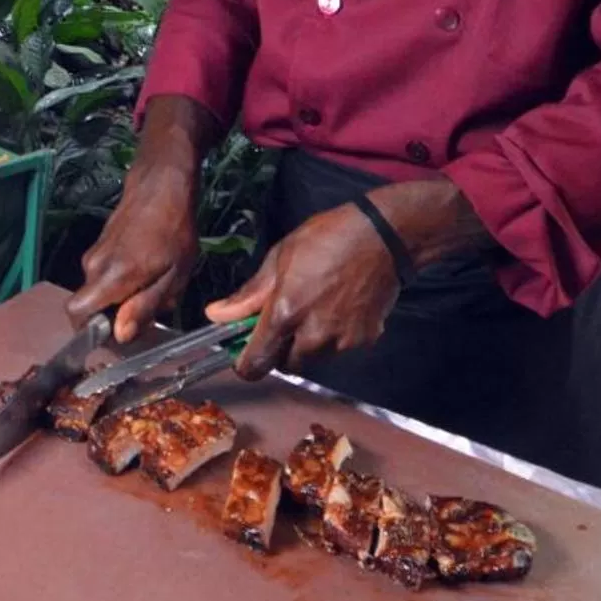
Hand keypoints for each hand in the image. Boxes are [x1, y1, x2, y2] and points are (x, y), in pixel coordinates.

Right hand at [68, 157, 199, 342]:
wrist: (161, 187)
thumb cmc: (173, 231)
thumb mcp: (172, 276)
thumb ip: (144, 307)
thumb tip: (120, 335)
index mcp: (110, 277)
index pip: (76, 313)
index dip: (91, 330)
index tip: (117, 332)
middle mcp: (93, 266)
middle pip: (91, 306)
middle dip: (116, 315)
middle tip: (149, 305)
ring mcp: (93, 254)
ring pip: (99, 291)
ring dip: (122, 296)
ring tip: (154, 281)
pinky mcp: (98, 247)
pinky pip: (103, 276)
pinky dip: (121, 281)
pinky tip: (148, 267)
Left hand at [204, 202, 401, 378]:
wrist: (385, 236)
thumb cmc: (329, 239)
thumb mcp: (280, 258)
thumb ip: (249, 295)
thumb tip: (216, 314)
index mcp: (285, 313)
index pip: (255, 363)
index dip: (245, 363)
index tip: (244, 352)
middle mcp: (313, 335)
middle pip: (284, 364)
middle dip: (279, 349)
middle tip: (284, 320)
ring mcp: (341, 341)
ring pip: (312, 358)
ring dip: (306, 344)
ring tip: (314, 308)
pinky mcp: (364, 341)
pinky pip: (338, 349)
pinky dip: (333, 337)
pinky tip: (337, 308)